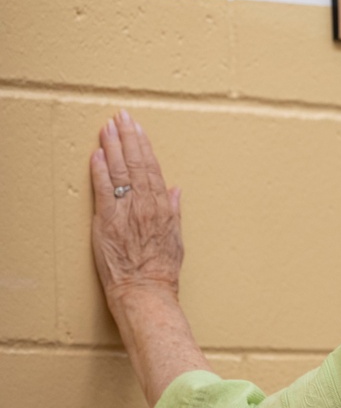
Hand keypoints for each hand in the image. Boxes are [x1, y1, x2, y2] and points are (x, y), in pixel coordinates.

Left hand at [91, 111, 183, 309]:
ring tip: (107, 128)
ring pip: (119, 171)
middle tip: (121, 117)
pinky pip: (103, 190)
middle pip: (135, 162)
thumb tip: (176, 190)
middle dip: (127, 137)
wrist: (145, 290)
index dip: (143, 145)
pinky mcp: (107, 221)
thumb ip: (175, 211)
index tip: (137, 128)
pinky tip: (96, 154)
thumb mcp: (177, 238)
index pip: (152, 167)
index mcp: (163, 206)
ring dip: (112, 146)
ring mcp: (126, 211)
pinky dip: (99, 170)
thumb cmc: (161, 270)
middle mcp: (145, 203)